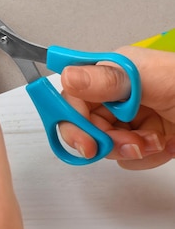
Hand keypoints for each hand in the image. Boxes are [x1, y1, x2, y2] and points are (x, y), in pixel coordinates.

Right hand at [60, 46, 174, 169]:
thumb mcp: (154, 79)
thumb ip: (109, 79)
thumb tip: (70, 75)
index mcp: (113, 71)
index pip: (72, 91)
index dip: (69, 113)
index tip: (81, 133)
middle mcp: (117, 95)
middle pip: (80, 120)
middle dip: (97, 136)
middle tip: (112, 143)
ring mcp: (129, 118)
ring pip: (101, 142)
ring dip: (125, 147)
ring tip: (149, 140)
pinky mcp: (143, 140)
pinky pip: (125, 157)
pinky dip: (142, 156)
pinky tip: (160, 145)